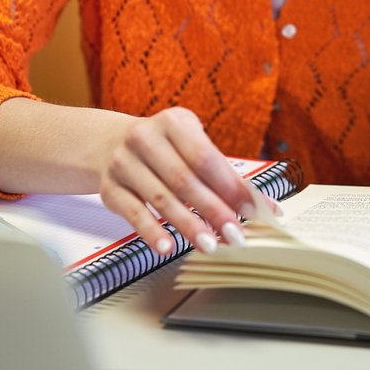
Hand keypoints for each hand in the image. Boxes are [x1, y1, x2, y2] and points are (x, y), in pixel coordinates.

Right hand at [96, 106, 257, 256]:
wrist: (110, 143)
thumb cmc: (165, 147)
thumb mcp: (192, 144)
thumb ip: (223, 173)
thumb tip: (260, 206)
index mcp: (173, 122)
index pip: (205, 158)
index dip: (229, 186)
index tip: (251, 210)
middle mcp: (145, 138)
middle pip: (185, 180)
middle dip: (213, 210)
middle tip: (235, 234)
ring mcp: (123, 163)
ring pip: (161, 199)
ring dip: (188, 226)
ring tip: (210, 245)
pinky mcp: (110, 189)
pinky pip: (133, 214)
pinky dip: (152, 232)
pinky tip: (168, 247)